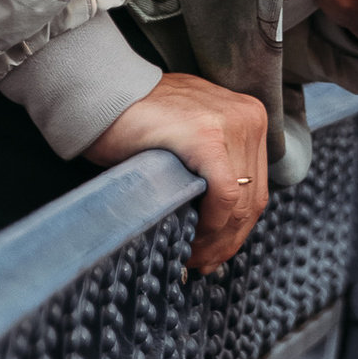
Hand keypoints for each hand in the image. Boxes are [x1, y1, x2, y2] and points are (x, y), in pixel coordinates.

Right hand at [85, 72, 269, 273]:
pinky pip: (223, 196)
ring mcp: (232, 124)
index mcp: (250, 116)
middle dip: (228, 240)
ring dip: (217, 240)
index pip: (255, 186)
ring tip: (194, 258)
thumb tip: (222, 223)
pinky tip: (191, 239)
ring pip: (241, 203)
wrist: (102, 95)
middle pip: (252, 197)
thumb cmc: (138, 118)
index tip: (215, 253)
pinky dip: (210, 225)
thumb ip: (213, 166)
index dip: (237, 228)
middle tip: (204, 263)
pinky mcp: (208, 137)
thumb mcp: (190, 135)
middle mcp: (249, 117)